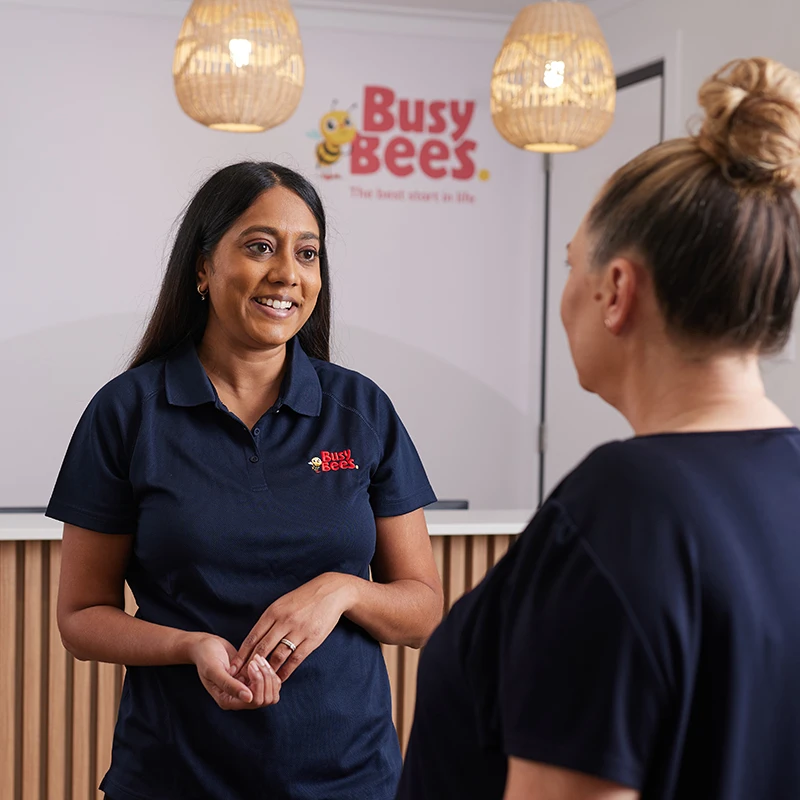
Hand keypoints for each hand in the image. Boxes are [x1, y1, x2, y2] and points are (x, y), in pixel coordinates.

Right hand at [189, 633, 280, 709]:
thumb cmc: (206, 657)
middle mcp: (239, 699)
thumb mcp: (214, 670)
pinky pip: (271, 683)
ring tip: (258, 659)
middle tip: (256, 660)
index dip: (259, 683)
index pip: (255, 701)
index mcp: (228, 701)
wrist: (207, 646)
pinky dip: (270, 670)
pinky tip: (261, 659)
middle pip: (267, 698)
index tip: (251, 664)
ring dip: (269, 674)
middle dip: (266, 678)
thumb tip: (248, 698)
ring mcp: (247, 689)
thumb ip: (229, 685)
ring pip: (272, 692)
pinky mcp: (253, 680)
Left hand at [231, 573, 355, 681]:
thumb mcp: (282, 603)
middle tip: (241, 680)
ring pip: (278, 656)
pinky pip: (295, 660)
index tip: (232, 668)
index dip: (241, 655)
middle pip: (262, 648)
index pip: (253, 637)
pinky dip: (286, 672)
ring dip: (267, 671)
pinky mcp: (312, 640)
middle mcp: (284, 621)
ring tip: (259, 683)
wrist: (330, 592)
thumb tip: (254, 639)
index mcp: (273, 612)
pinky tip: (279, 679)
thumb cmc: (303, 598)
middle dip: (250, 667)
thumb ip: (269, 620)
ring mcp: (298, 631)